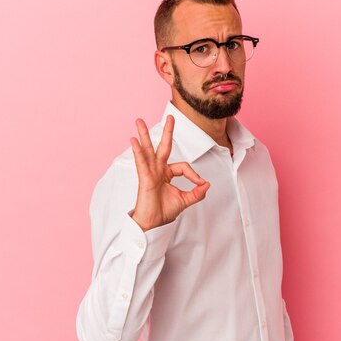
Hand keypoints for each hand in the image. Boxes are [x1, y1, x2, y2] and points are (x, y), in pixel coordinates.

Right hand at [129, 115, 209, 230]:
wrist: (153, 223)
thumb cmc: (163, 211)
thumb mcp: (185, 200)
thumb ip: (196, 193)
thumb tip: (207, 185)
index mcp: (167, 174)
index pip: (183, 166)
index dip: (193, 174)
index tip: (200, 183)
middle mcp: (158, 170)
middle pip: (163, 147)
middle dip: (167, 132)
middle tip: (170, 117)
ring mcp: (150, 173)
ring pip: (148, 150)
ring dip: (144, 135)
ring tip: (139, 122)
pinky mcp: (144, 178)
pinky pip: (141, 162)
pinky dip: (138, 151)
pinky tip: (134, 141)